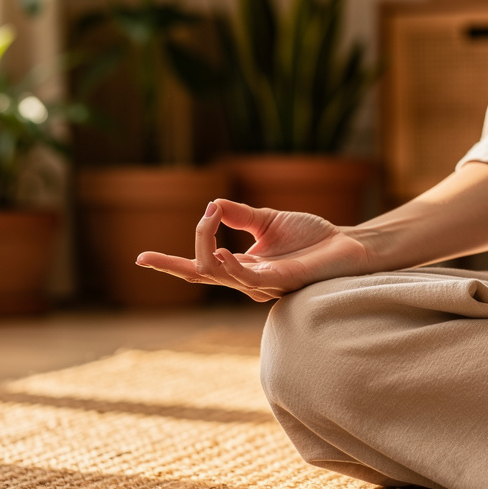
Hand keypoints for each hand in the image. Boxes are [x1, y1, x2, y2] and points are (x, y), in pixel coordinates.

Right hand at [136, 199, 371, 301]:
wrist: (347, 244)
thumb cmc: (312, 236)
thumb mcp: (267, 220)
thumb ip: (239, 214)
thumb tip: (211, 203)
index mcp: (242, 267)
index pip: (198, 267)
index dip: (169, 264)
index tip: (140, 258)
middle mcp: (248, 280)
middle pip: (200, 273)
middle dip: (176, 262)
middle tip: (190, 227)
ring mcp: (263, 285)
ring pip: (218, 275)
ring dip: (206, 249)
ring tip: (208, 223)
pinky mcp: (281, 284)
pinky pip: (247, 279)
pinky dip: (229, 266)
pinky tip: (219, 252)